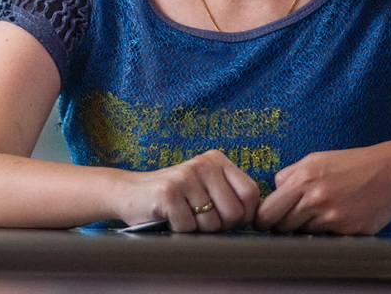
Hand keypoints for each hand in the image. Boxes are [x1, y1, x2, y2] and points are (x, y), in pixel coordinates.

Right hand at [117, 149, 260, 232]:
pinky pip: (189, 228)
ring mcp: (185, 177)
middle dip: (219, 226)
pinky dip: (179, 230)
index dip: (244, 215)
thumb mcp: (206, 187)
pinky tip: (168, 216)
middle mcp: (203, 164)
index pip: (251, 193)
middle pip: (234, 213)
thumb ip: (231, 196)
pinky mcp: (168, 193)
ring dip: (197, 229)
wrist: (130, 193)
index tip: (227, 220)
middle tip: (198, 217)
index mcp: (217, 160)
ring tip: (182, 214)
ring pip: (212, 225)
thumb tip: (259, 219)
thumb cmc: (175, 197)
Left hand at [255, 141, 390, 233]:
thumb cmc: (352, 164)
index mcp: (303, 178)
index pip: (268, 210)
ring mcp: (332, 216)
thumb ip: (291, 174)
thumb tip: (273, 190)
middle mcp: (315, 197)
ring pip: (302, 233)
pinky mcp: (348, 230)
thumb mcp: (317, 158)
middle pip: (282, 226)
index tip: (264, 221)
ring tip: (318, 213)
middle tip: (288, 220)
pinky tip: (336, 217)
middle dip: (281, 225)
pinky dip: (326, 231)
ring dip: (304, 228)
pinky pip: (325, 237)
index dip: (263, 219)